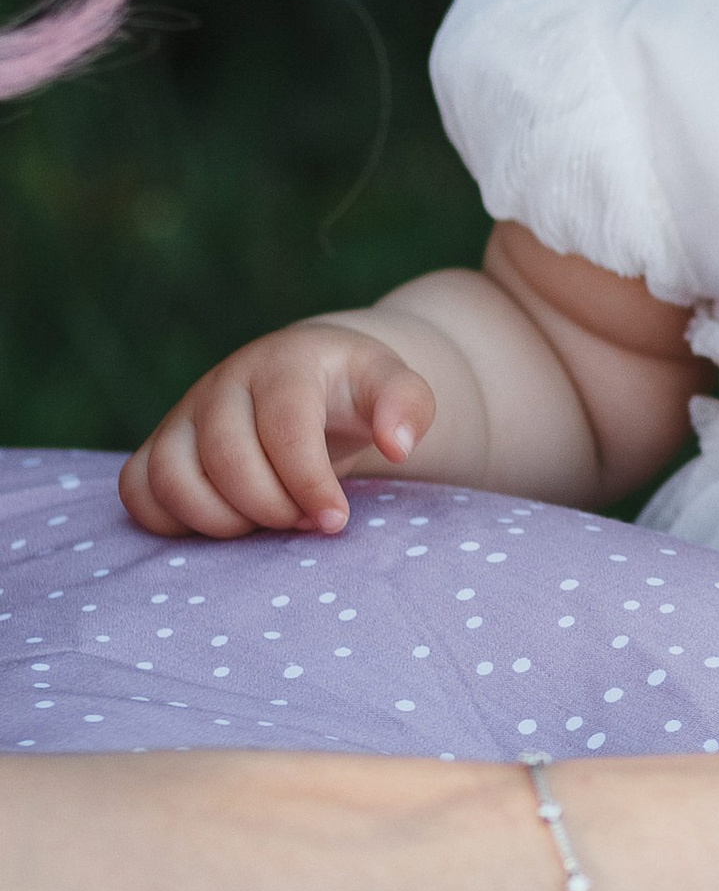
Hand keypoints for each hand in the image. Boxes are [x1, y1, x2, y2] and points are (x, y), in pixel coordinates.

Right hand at [121, 321, 438, 538]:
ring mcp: (185, 413)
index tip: (335, 520)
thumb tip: (398, 444)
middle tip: (305, 524)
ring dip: (220, 520)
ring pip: (171, 476)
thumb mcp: (395, 387)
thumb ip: (409, 406)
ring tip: (266, 526)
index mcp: (283, 364)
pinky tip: (225, 525)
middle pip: (225, 458)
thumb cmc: (355, 392)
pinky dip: (172, 520)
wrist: (313, 378)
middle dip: (270, 507)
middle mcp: (224, 384)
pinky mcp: (163, 444)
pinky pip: (138, 489)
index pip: (285, 427)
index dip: (309, 483)